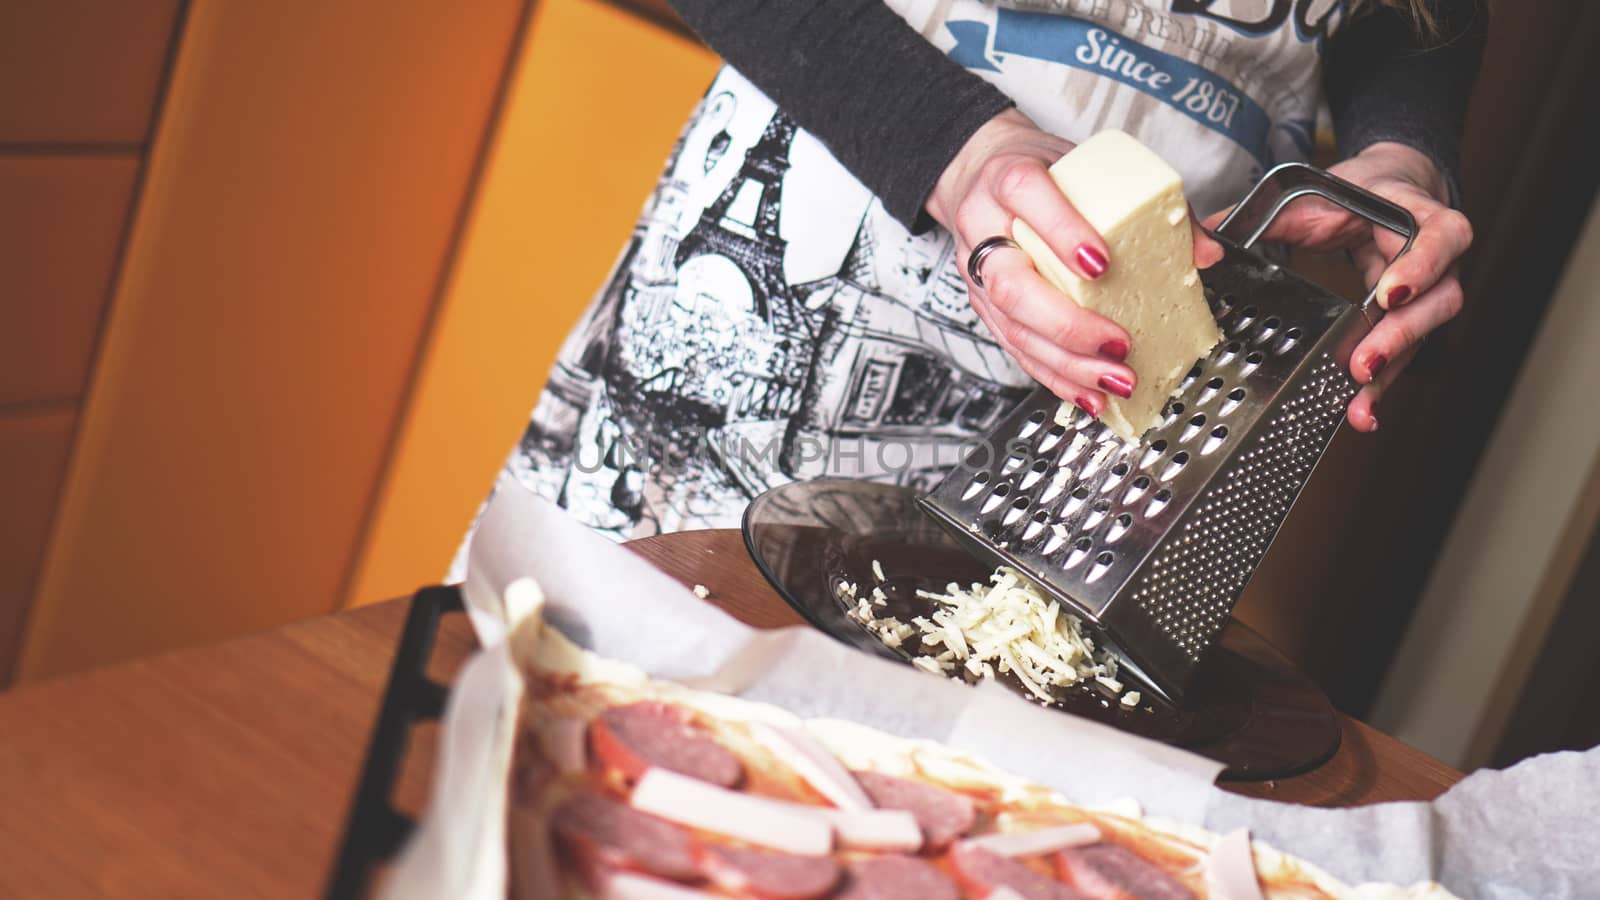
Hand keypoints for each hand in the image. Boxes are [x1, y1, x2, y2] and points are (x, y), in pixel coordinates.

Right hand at [927, 110, 1223, 415]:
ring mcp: (979, 274)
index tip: (1102, 263)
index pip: (1027, 197)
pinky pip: (1015, 349)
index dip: (1062, 232)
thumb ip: (1147, 205)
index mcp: (1008, 179)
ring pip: (1013, 327)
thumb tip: (1203, 251)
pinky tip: (1087, 393)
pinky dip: (1054, 377)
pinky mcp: (984, 307)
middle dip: (1067, 324)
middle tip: (1118, 344)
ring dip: (1066, 363)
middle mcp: (985, 228)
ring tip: (1114, 379)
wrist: (983, 176)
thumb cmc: (1041, 171)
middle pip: (1011, 284)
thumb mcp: (1088, 170)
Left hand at [1205, 142, 1471, 431]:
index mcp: (1420, 216)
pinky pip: (1402, 353)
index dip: (1422, 266)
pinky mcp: (1410, 320)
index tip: (1388, 293)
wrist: (1392, 191)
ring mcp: (1428, 294)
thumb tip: (1210, 234)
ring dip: (1390, 372)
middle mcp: (1438, 260)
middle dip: (1399, 336)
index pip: (1441, 237)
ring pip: (1422, 336)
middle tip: (1362, 365)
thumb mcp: (1320, 195)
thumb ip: (1271, 214)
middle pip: (1437, 301)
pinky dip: (1381, 384)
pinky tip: (1360, 412)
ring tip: (1358, 405)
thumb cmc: (1362, 192)